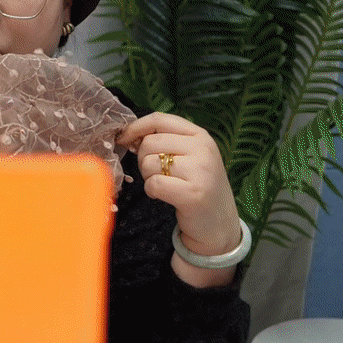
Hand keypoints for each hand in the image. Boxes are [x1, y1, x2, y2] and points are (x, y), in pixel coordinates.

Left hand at [117, 112, 242, 283]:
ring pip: (149, 163)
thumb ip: (165, 141)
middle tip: (156, 173)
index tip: (124, 138)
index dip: (135, 127)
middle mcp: (203, 149)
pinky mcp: (193, 193)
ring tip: (164, 185)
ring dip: (147, 177)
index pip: (160, 119)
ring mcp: (200, 171)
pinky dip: (152, 191)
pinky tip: (164, 196)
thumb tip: (129, 135)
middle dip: (142, 158)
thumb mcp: (189, 157)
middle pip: (150, 142)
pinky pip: (154, 183)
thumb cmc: (196, 186)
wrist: (218, 224)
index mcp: (201, 136)